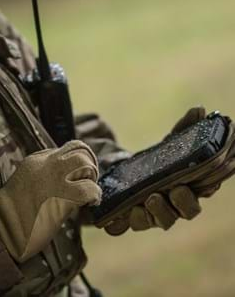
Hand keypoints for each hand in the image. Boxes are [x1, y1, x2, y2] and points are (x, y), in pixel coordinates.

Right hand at [0, 140, 101, 261]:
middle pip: (78, 148)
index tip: (77, 175)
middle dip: (89, 161)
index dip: (75, 162)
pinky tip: (92, 202)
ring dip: (92, 175)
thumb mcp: (23, 182)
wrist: (3, 232)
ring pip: (85, 162)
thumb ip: (41, 174)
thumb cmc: (12, 212)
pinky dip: (95, 194)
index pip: (64, 150)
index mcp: (35, 160)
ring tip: (90, 189)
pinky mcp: (62, 196)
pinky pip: (89, 188)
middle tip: (89, 178)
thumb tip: (62, 177)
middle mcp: (46, 164)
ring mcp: (54, 178)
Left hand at [105, 107, 234, 234]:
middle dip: (184, 202)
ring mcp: (153, 212)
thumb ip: (183, 129)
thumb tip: (199, 109)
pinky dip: (133, 219)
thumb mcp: (167, 144)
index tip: (208, 180)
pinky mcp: (132, 217)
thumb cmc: (153, 161)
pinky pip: (134, 224)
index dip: (210, 186)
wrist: (124, 174)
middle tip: (176, 190)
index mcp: (188, 185)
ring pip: (163, 221)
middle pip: (188, 210)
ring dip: (160, 211)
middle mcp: (174, 203)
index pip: (206, 189)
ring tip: (151, 198)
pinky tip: (129, 211)